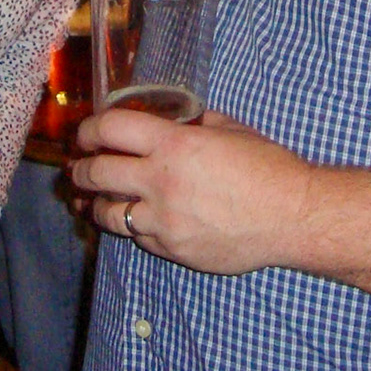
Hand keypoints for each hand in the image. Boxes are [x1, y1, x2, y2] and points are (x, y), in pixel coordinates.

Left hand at [68, 107, 309, 275]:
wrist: (292, 216)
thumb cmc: (267, 167)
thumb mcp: (229, 129)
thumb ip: (194, 124)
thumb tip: (173, 121)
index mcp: (173, 145)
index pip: (110, 129)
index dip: (89, 129)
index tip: (85, 133)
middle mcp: (160, 181)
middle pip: (97, 173)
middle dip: (81, 168)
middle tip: (78, 167)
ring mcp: (164, 220)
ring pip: (108, 213)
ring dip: (93, 204)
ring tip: (88, 200)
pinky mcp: (172, 249)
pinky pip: (138, 237)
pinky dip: (131, 226)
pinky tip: (130, 220)